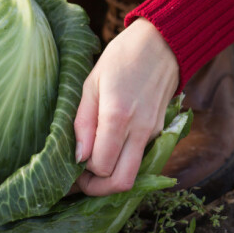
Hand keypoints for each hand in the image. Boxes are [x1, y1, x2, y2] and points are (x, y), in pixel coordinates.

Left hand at [73, 19, 179, 195]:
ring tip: (91, 170)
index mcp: (117, 116)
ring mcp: (154, 133)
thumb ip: (83, 122)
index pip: (101, 166)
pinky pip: (141, 160)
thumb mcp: (91, 84)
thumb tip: (78, 157)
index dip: (83, 173)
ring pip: (134, 176)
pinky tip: (109, 154)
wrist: (162, 43)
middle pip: (122, 183)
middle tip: (80, 181)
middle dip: (98, 189)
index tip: (70, 167)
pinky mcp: (161, 132)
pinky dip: (124, 165)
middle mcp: (140, 130)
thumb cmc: (121, 59)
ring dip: (111, 180)